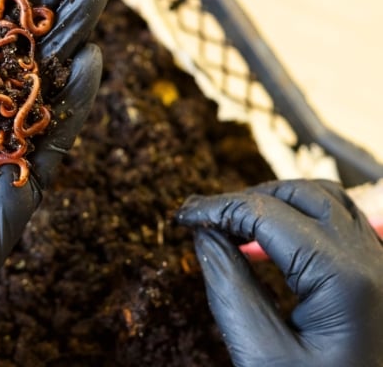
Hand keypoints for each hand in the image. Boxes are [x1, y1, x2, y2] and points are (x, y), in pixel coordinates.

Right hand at [176, 179, 382, 366]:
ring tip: (232, 223)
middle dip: (245, 198)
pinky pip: (340, 226)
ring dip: (275, 203)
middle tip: (204, 216)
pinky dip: (299, 220)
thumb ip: (229, 288)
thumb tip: (205, 236)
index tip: (182, 216)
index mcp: (343, 279)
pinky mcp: (378, 278)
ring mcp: (381, 266)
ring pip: (326, 201)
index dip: (217, 208)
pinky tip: (268, 245)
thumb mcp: (262, 355)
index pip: (266, 215)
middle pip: (301, 194)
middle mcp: (372, 261)